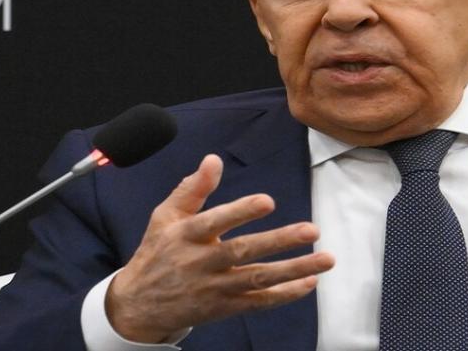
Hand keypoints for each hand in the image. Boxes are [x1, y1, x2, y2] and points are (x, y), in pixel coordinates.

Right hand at [105, 154, 334, 342]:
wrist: (141, 303)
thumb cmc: (158, 251)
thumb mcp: (165, 216)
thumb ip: (192, 188)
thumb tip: (213, 159)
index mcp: (185, 236)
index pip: (214, 222)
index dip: (240, 212)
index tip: (267, 201)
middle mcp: (201, 262)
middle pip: (243, 252)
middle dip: (279, 241)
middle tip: (311, 230)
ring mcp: (214, 288)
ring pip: (258, 279)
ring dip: (294, 269)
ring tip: (326, 258)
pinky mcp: (224, 307)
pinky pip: (259, 301)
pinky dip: (285, 294)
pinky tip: (309, 282)